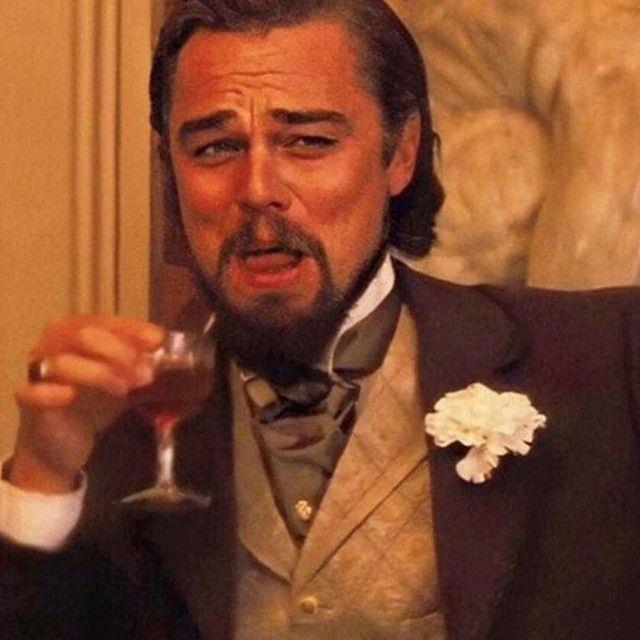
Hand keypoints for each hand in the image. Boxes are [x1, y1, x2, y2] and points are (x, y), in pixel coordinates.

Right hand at [10, 316, 164, 493]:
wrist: (64, 443)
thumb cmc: (93, 403)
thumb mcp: (122, 378)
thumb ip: (140, 362)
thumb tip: (166, 349)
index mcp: (75, 332)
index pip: (103, 321)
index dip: (132, 329)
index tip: (158, 341)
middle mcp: (52, 344)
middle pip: (82, 334)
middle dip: (120, 351)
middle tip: (146, 373)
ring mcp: (37, 372)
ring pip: (63, 360)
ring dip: (99, 372)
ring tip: (124, 389)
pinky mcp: (27, 401)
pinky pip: (33, 391)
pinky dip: (53, 392)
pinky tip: (71, 396)